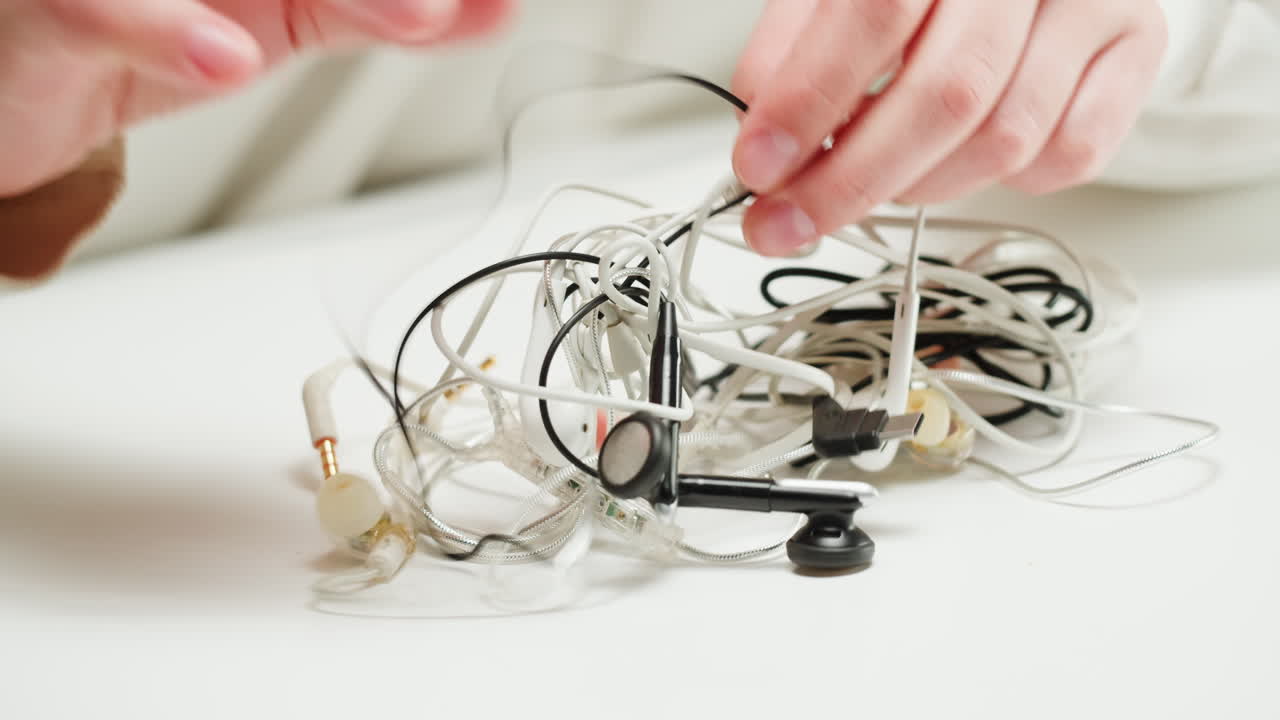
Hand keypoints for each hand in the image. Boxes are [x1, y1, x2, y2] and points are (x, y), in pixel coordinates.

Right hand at [0, 0, 511, 196]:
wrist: (23, 78)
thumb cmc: (141, 31)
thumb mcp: (280, 15)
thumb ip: (379, 12)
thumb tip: (491, 9)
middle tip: (462, 6)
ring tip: (419, 15)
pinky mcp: (48, 6)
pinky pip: (96, 5)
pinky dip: (165, 28)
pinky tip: (227, 56)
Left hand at [731, 0, 1167, 255]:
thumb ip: (795, 43)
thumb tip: (761, 127)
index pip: (878, 13)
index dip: (810, 100)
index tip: (759, 167)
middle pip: (948, 94)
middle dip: (852, 181)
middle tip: (788, 221)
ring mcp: (1095, 1)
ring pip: (1005, 139)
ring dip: (917, 186)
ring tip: (867, 179)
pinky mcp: (1136, 47)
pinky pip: (1068, 156)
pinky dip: (1001, 180)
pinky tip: (956, 155)